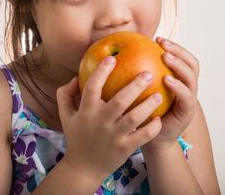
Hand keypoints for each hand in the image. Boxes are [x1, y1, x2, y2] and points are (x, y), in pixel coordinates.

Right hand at [56, 56, 162, 180]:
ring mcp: (114, 136)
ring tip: (158, 94)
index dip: (101, 71)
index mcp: (86, 111)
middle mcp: (100, 122)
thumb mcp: (65, 114)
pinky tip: (159, 118)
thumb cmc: (76, 136)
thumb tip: (76, 77)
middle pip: (120, 100)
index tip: (111, 58)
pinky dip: (152, 127)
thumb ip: (65, 93)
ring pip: (135, 118)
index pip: (92, 87)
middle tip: (148, 73)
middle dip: (135, 85)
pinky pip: (143, 136)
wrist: (83, 167)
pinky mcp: (125, 148)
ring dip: (148, 105)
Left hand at [141, 37, 198, 151]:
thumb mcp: (135, 90)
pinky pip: (186, 97)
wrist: (148, 139)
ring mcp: (188, 98)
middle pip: (190, 63)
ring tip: (166, 57)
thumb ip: (131, 74)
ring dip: (179, 65)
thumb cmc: (137, 112)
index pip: (180, 57)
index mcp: (174, 79)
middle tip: (163, 44)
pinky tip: (166, 80)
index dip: (172, 46)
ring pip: (191, 77)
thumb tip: (110, 54)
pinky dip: (178, 86)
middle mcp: (185, 86)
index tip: (156, 38)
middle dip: (179, 50)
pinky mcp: (187, 112)